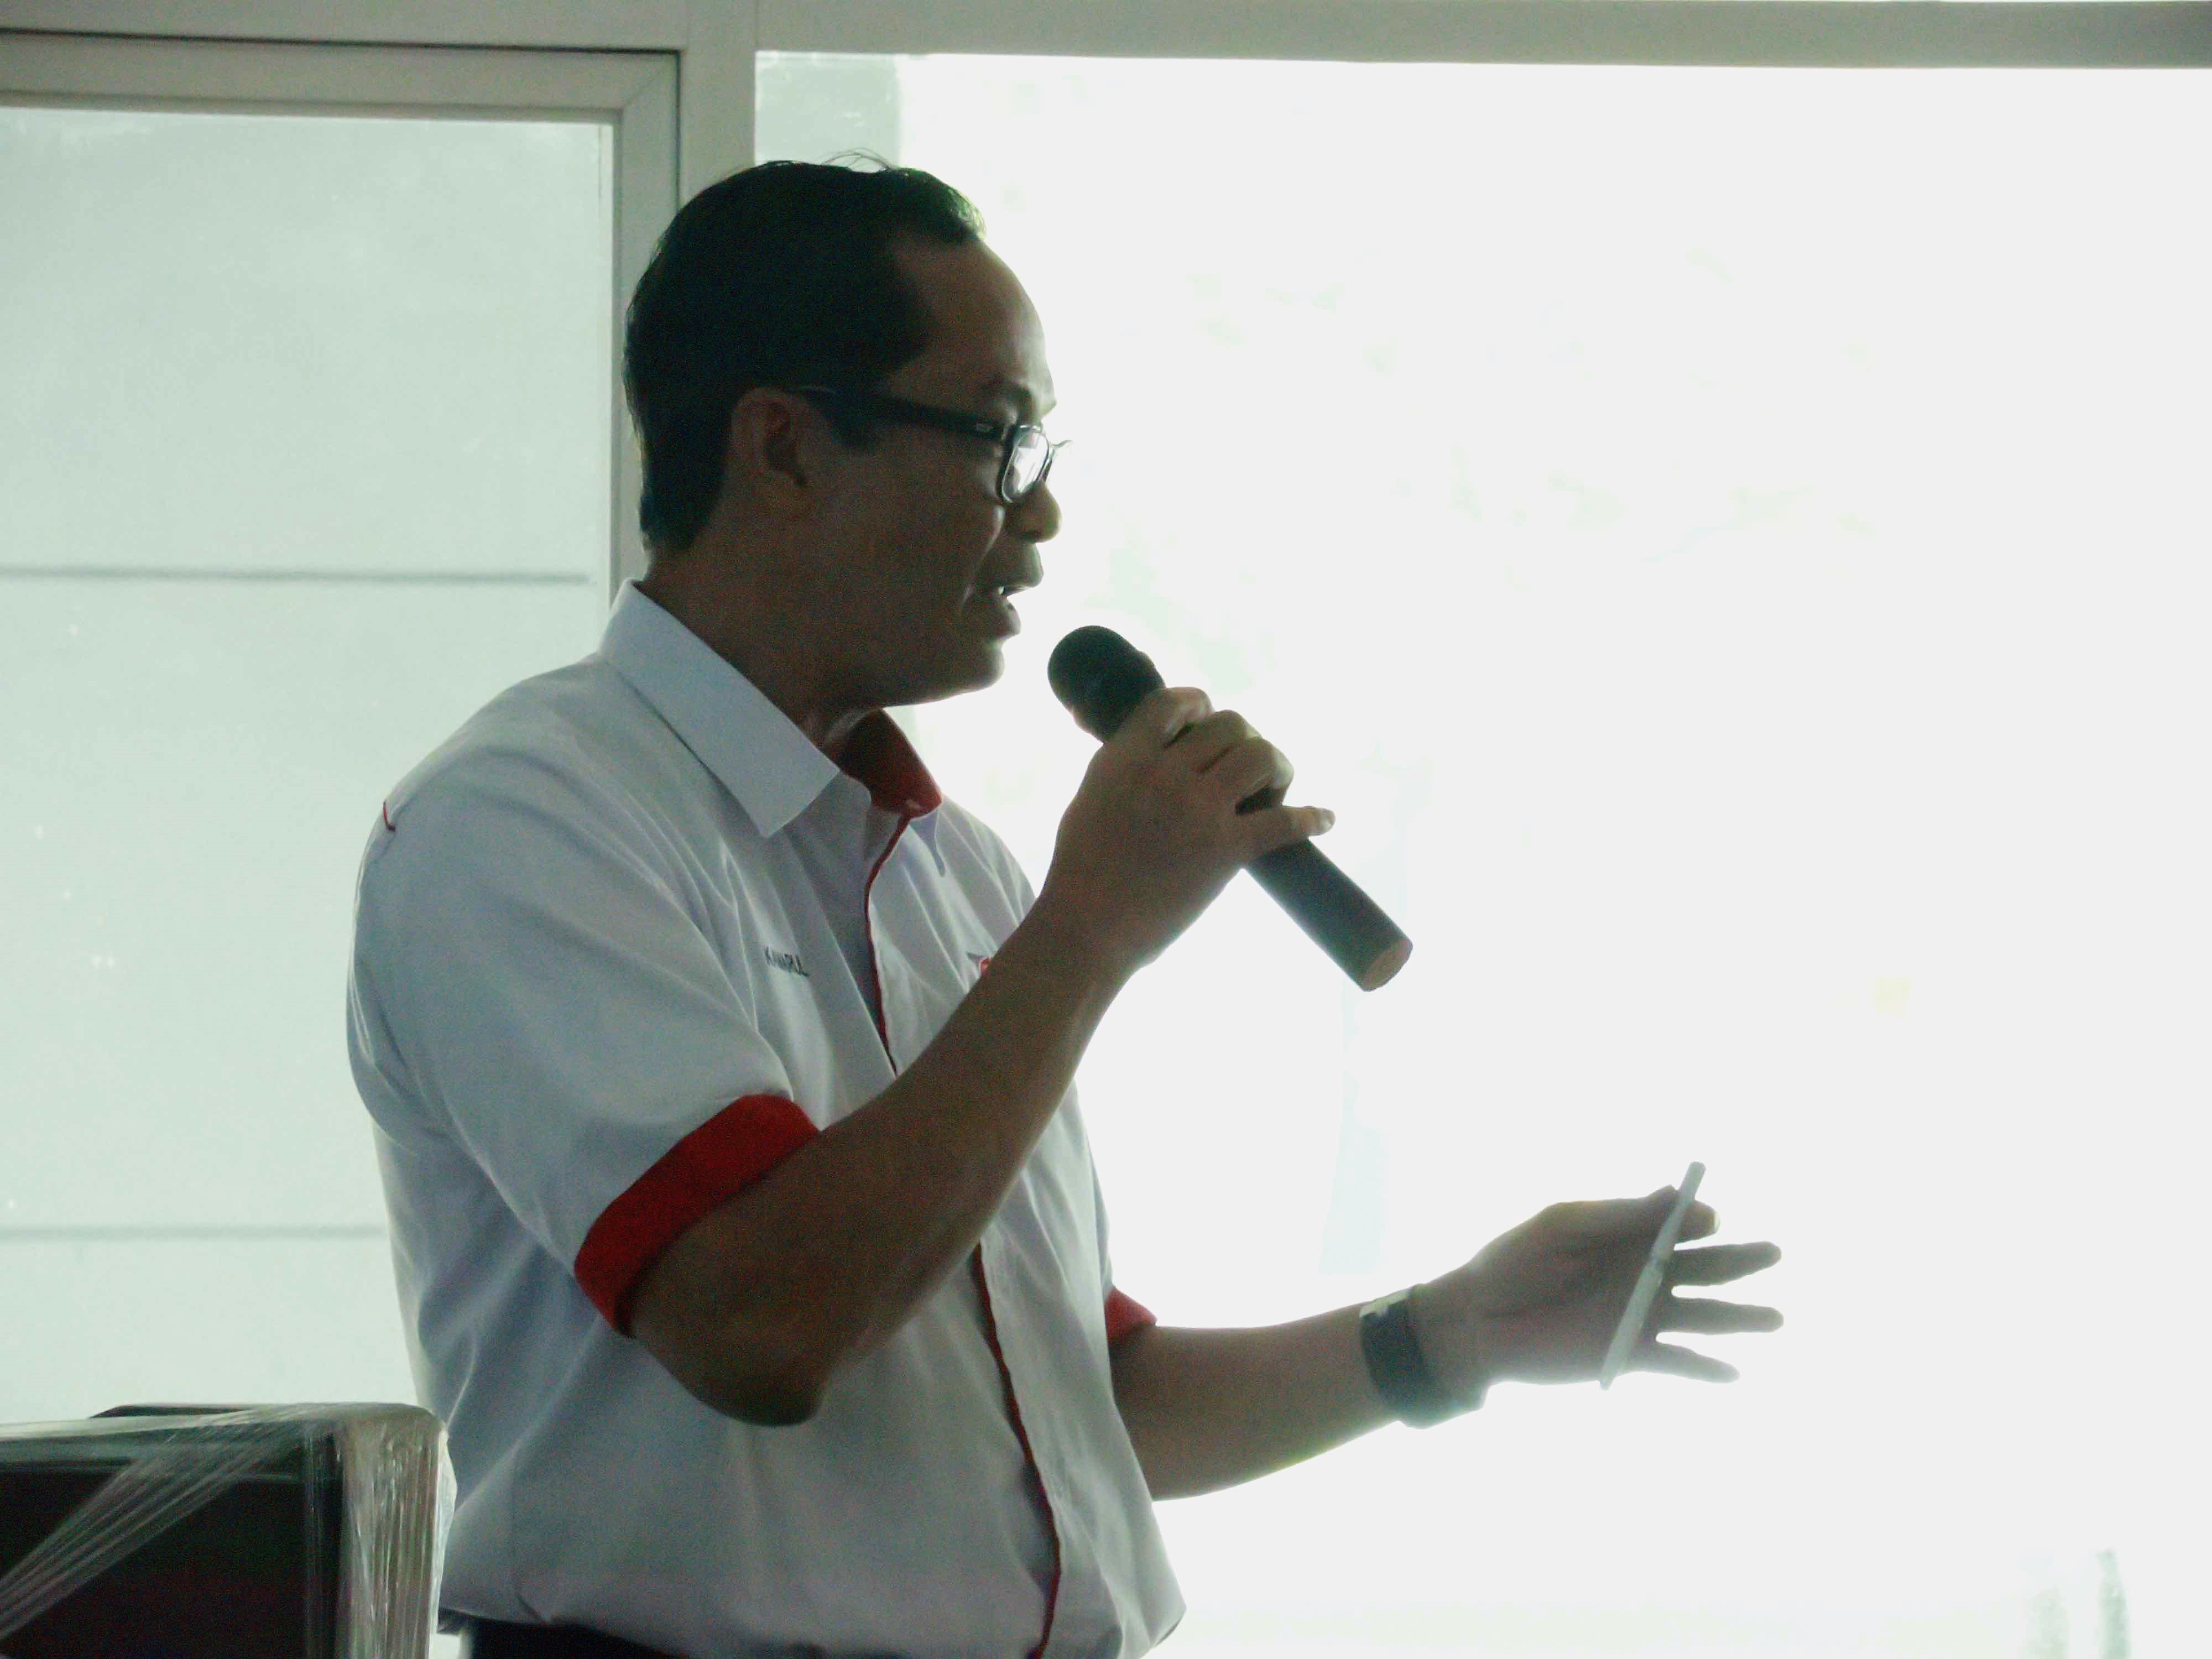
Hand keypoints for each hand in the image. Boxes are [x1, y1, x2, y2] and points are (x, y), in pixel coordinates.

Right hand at [1037, 686, 1332, 978]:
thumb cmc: (1081, 872)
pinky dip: (1310, 818)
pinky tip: (1324, 820)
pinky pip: (1284, 823)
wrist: (1088, 931)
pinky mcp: (1226, 851)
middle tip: (1241, 770)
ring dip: (1275, 766)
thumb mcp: (1090, 798)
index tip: (1206, 720)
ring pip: (1260, 756)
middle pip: (1229, 725)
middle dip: (1243, 739)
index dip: (1198, 704)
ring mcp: (1198, 811)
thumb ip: (1120, 769)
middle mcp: (1165, 775)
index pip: (1173, 702)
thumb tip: (1141, 747)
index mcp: (1125, 759)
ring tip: (1271, 790)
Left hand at [1410, 1189, 1781, 1392]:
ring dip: (1739, 1318)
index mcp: (1629, 1236)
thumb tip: (1673, 1195)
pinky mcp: (1630, 1355)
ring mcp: (1641, 1316)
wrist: (1480, 1320)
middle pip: (1703, 1267)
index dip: (1699, 1219)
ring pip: (1702, 1316)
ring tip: (1775, 1318)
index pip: (1679, 1224)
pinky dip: (1705, 1369)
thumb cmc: (1514, 1262)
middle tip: (1774, 1253)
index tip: (1711, 1218)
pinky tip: (1733, 1372)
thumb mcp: (1561, 1226)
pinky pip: (1677, 1363)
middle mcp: (1645, 1274)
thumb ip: (1616, 1215)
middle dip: (1740, 1260)